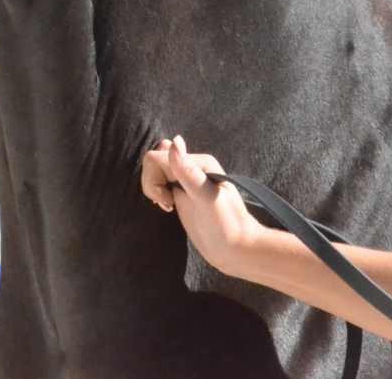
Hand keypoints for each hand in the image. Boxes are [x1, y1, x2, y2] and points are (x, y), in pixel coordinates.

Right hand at [141, 135, 264, 276]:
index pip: (158, 157)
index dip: (155, 178)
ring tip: (170, 206)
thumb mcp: (206, 198)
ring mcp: (186, 182)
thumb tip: (175, 141)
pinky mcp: (183, 195)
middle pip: (154, 162)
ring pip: (156, 171)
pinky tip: (169, 207)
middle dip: (153, 183)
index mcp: (198, 163)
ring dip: (154, 189)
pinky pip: (162, 182)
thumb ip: (188, 171)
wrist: (238, 250)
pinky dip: (158, 193)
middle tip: (169, 204)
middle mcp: (192, 168)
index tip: (169, 200)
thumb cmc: (227, 225)